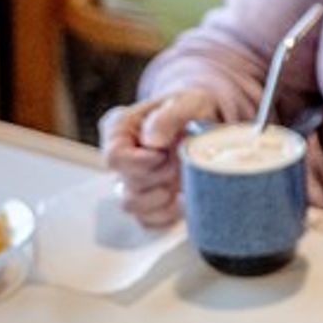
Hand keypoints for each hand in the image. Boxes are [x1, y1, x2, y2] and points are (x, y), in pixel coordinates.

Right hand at [98, 89, 221, 228]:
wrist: (208, 120)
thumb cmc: (192, 108)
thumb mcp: (187, 102)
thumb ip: (167, 117)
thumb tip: (153, 141)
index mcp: (120, 128)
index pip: (114, 156)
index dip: (140, 161)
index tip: (162, 153)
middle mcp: (122, 156)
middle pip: (127, 182)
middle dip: (160, 176)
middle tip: (180, 162)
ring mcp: (133, 180)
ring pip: (131, 205)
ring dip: (161, 198)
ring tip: (180, 181)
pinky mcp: (149, 201)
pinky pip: (147, 221)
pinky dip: (168, 216)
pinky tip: (183, 200)